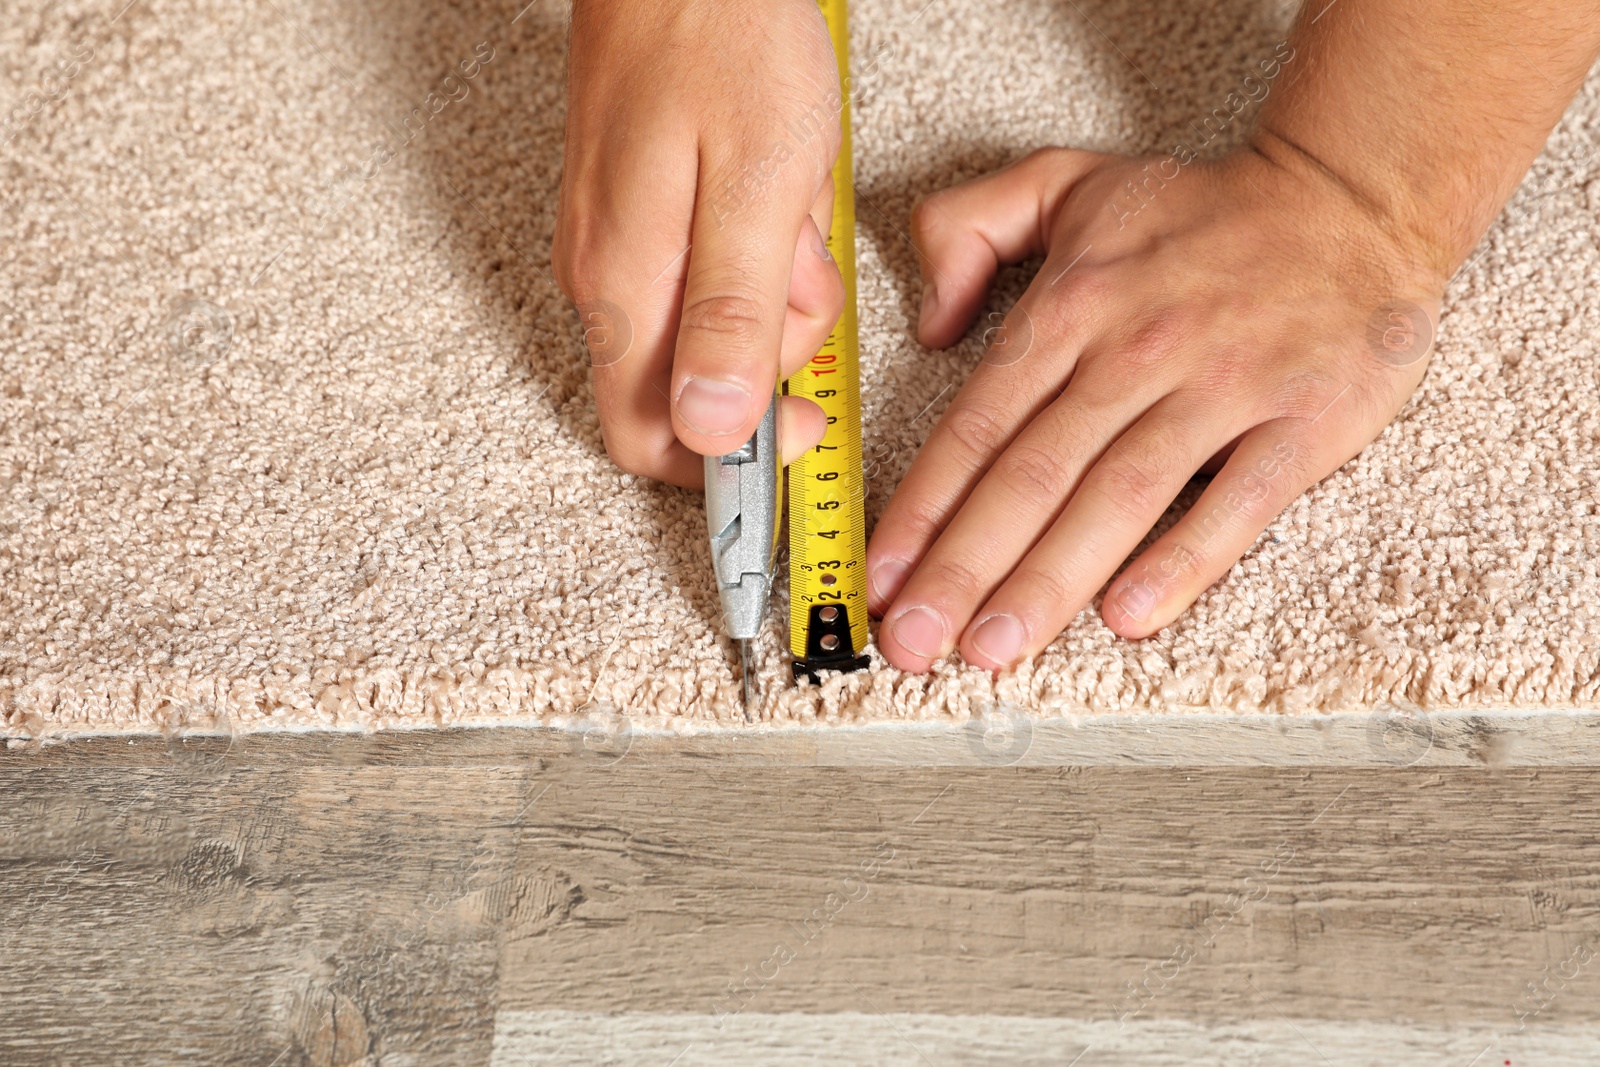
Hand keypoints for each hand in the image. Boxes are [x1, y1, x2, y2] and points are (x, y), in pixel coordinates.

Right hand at [552, 0, 843, 485]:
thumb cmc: (723, 38)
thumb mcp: (759, 184)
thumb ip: (734, 315)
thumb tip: (713, 430)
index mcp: (627, 285)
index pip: (647, 436)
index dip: (726, 460)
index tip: (801, 426)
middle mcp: (605, 277)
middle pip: (689, 387)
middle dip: (769, 351)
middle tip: (803, 265)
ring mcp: (615, 241)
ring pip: (704, 328)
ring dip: (772, 294)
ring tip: (790, 212)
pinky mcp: (636, 211)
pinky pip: (703, 272)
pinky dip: (756, 254)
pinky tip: (773, 196)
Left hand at [867, 145, 1446, 671]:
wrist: (1351, 195)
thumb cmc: (1200, 211)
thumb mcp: (1066, 182)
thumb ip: (970, 226)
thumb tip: (927, 323)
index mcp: (1071, 306)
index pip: (976, 427)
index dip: (921, 510)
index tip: (878, 578)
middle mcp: (1135, 351)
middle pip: (1031, 477)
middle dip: (962, 568)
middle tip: (914, 641)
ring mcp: (1221, 387)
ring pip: (1117, 499)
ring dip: (1048, 581)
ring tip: (993, 649)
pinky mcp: (1302, 421)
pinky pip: (1236, 503)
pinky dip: (1182, 560)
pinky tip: (1127, 616)